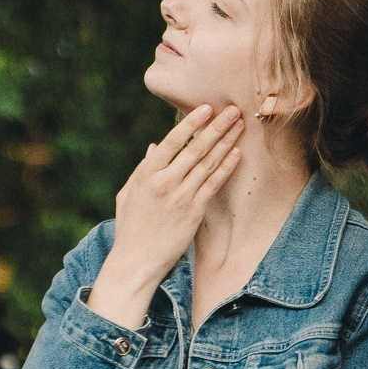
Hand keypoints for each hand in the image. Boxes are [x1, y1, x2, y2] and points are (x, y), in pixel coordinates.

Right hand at [84, 106, 242, 325]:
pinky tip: (237, 154)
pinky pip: (214, 185)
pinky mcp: (194, 212)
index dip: (192, 123)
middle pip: (196, 148)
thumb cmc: (130, 227)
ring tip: (239, 126)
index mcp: (146, 174)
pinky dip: (226, 167)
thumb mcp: (128, 194)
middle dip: (217, 127)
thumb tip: (154, 146)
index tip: (207, 108)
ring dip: (226, 142)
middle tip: (233, 110)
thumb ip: (142, 168)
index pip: (172, 141)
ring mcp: (181, 197)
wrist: (136, 261)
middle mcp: (164, 182)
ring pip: (208, 163)